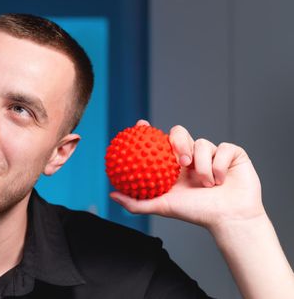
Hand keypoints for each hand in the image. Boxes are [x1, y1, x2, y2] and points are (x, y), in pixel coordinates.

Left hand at [110, 120, 265, 230]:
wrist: (229, 219)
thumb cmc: (197, 213)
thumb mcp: (163, 207)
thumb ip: (136, 202)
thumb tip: (111, 193)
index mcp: (174, 165)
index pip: (159, 141)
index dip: (148, 131)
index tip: (139, 125)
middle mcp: (192, 155)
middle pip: (179, 133)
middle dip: (178, 142)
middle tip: (182, 161)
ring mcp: (212, 152)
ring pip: (202, 143)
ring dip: (203, 166)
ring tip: (205, 184)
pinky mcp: (232, 153)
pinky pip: (223, 148)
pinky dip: (220, 166)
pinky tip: (220, 181)